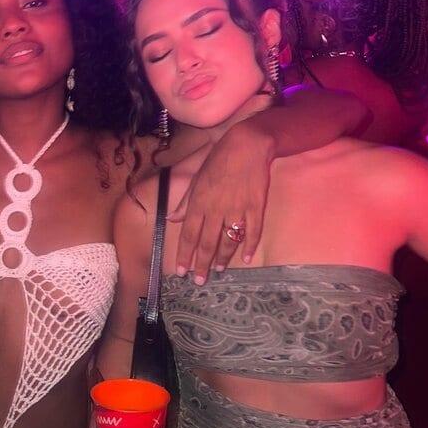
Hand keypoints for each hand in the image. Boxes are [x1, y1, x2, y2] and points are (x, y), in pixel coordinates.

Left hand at [172, 121, 273, 282]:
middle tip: (200, 281)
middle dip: (202, 264)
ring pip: (228, 241)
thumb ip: (185, 202)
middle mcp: (215, 209)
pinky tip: (246, 258)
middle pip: (207, 243)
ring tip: (218, 271)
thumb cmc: (218, 160)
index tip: (182, 271)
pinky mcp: (255, 207)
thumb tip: (172, 219)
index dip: (185, 255)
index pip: (189, 235)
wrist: (247, 146)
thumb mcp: (196, 178)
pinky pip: (252, 231)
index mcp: (198, 202)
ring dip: (223, 258)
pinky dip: (250, 246)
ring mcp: (236, 209)